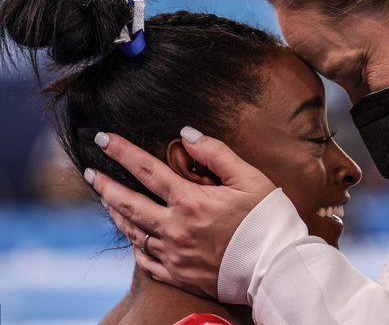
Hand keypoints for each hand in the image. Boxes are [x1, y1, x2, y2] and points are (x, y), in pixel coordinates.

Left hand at [86, 127, 275, 298]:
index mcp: (191, 201)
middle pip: (129, 204)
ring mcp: (175, 254)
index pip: (147, 170)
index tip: (103, 139)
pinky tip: (132, 238)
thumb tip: (187, 134)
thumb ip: (216, 153)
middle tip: (90, 173)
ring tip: (106, 201)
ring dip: (117, 214)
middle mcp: (176, 228)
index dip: (122, 152)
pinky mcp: (180, 275)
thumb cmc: (266, 219)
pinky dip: (135, 247)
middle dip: (105, 186)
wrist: (276, 266)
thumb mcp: (249, 178)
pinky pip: (146, 261)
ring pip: (133, 232)